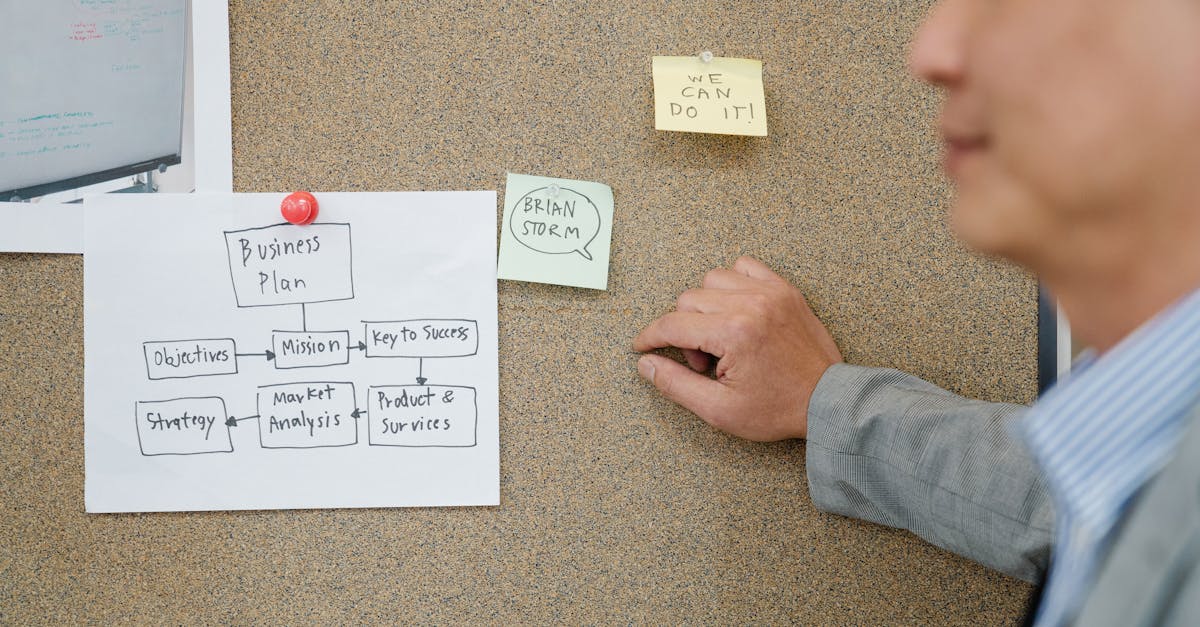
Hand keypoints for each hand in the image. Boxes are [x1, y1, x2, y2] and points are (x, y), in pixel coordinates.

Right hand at [633, 256, 842, 440]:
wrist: (828, 402)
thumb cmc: (779, 408)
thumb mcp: (719, 409)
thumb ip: (676, 384)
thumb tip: (646, 364)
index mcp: (734, 333)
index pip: (673, 324)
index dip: (650, 337)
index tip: (643, 346)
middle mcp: (751, 304)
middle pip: (689, 301)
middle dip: (684, 332)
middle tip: (703, 362)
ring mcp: (770, 293)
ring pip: (713, 280)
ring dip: (706, 307)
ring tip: (722, 339)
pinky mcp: (784, 290)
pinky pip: (744, 268)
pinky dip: (732, 285)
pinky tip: (736, 312)